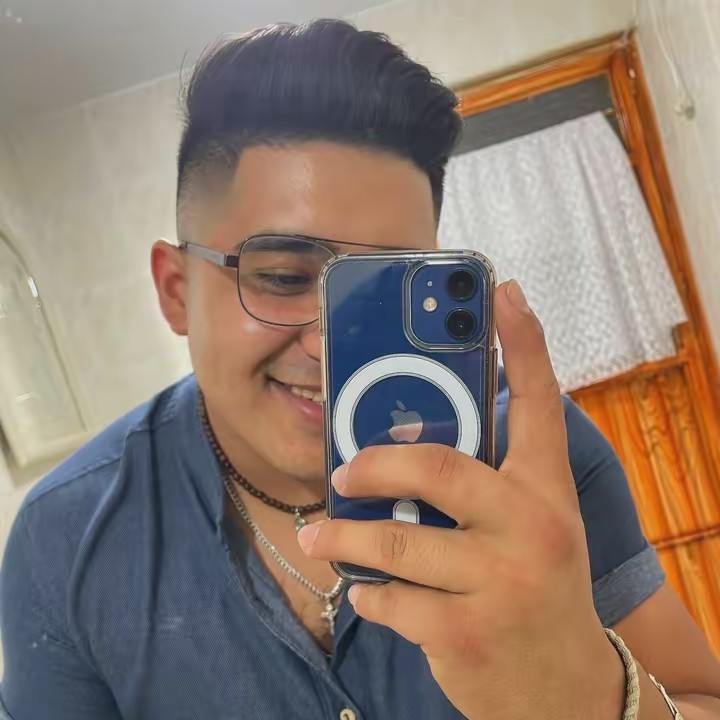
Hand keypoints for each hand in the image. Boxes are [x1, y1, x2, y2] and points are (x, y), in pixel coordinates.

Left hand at [298, 280, 624, 719]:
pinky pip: (389, 598)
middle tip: (344, 468)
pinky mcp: (464, 634)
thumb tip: (402, 442)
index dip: (523, 344)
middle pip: (436, 468)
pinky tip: (365, 589)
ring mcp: (499, 582)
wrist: (566, 689)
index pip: (538, 403)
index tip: (503, 292)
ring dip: (343, 535)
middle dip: (376, 463)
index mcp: (546, 491)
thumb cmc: (538, 586)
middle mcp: (531, 527)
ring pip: (394, 542)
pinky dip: (367, 592)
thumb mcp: (527, 526)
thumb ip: (481, 481)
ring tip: (318, 532)